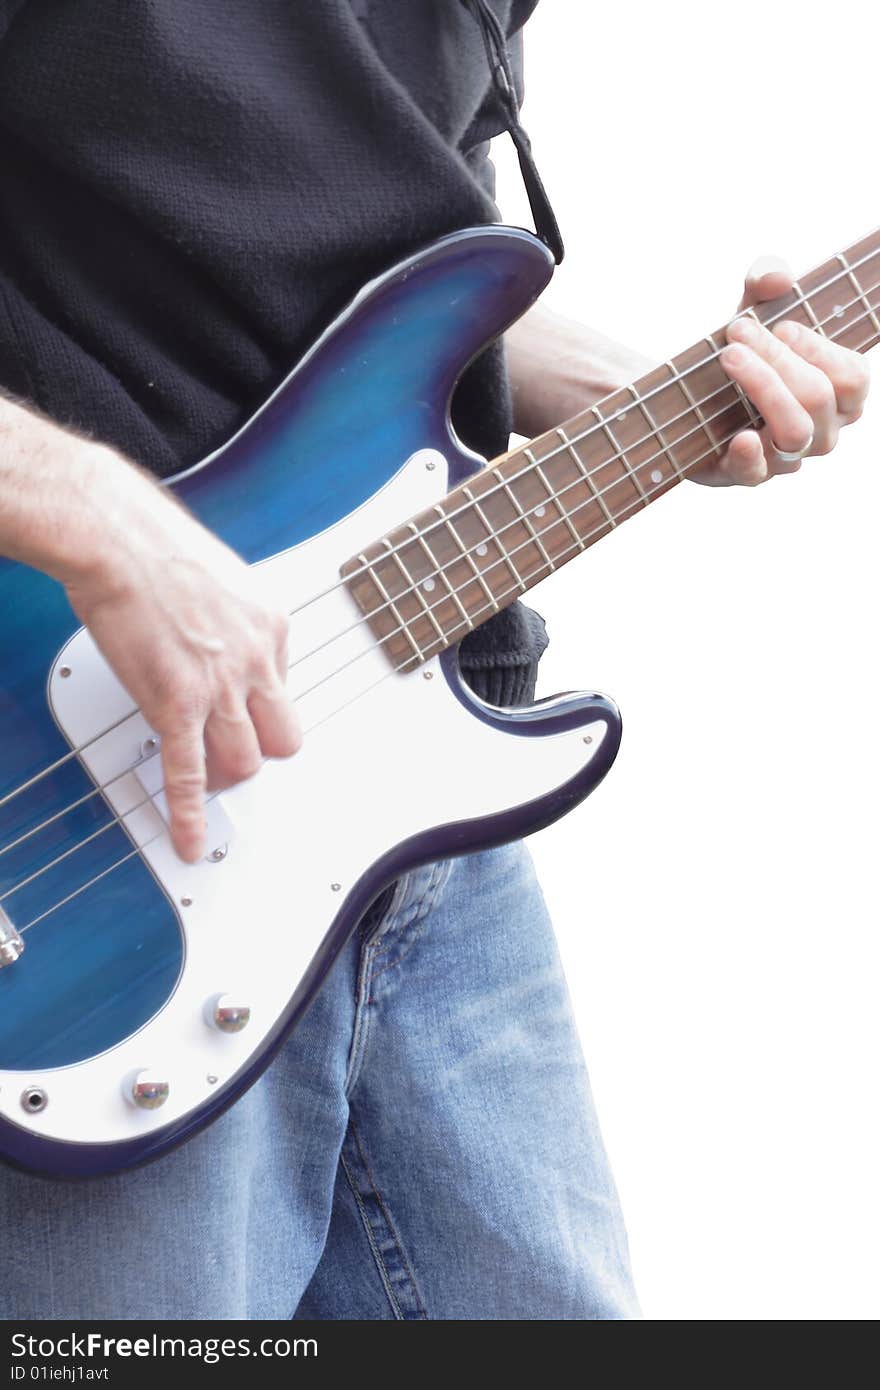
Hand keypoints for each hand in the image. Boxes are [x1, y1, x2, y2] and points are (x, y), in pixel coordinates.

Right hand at [65, 466, 300, 862]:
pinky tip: (190, 840)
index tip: (246, 717)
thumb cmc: (153, 546)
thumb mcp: (222, 580)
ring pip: (244, 762)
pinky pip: (189, 774)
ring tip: (203, 779)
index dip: (259, 709)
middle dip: (257, 752)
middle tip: (231, 753)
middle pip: (280, 739)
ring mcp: (219, 686)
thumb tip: (222, 641)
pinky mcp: (175, 704)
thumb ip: (232, 622)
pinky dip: (190, 815)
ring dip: (223, 776)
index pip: (285, 691)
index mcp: (271, 626)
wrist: (114, 536)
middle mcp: (256, 659)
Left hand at [693, 256, 870, 484]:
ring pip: (795, 431)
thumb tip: (777, 277)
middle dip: (777, 357)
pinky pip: (757, 473)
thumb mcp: (752, 310)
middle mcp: (820, 431)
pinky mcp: (745, 473)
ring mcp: (786, 457)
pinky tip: (740, 436)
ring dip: (764, 388)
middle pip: (818, 396)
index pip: (852, 378)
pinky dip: (750, 455)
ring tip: (730, 358)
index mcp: (838, 395)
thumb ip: (765, 282)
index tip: (781, 326)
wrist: (687, 395)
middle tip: (737, 331)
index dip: (818, 349)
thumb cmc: (740, 352)